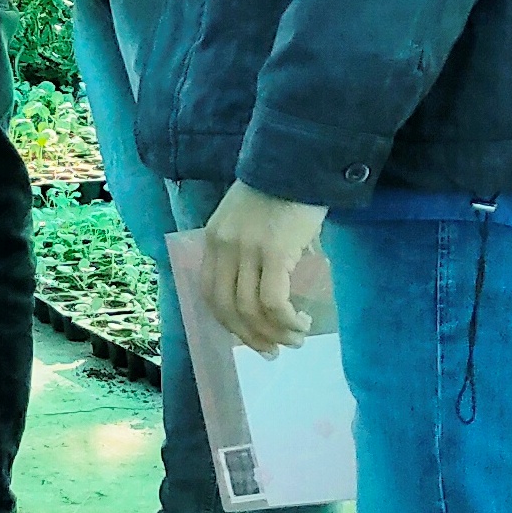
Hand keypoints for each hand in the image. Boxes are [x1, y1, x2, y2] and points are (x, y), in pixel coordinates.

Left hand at [200, 181, 328, 354]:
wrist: (298, 160)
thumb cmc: (281, 191)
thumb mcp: (249, 220)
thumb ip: (247, 251)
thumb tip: (265, 292)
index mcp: (213, 240)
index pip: (210, 293)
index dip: (228, 323)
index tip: (250, 338)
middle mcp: (223, 248)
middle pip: (227, 308)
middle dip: (250, 337)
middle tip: (274, 352)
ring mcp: (247, 250)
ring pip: (251, 310)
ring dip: (275, 334)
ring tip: (296, 339)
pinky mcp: (274, 252)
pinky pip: (273, 302)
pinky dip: (286, 321)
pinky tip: (301, 323)